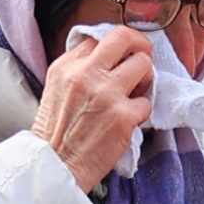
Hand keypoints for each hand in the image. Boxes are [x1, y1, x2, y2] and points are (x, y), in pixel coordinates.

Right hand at [36, 26, 151, 191]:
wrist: (56, 165)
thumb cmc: (57, 133)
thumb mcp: (56, 89)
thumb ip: (78, 70)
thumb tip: (106, 59)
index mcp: (67, 66)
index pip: (99, 38)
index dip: (115, 49)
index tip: (120, 60)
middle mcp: (87, 74)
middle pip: (124, 37)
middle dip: (140, 45)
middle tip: (143, 58)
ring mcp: (107, 93)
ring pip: (143, 64)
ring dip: (146, 78)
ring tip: (137, 92)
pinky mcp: (123, 116)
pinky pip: (147, 102)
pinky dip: (141, 111)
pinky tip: (129, 120)